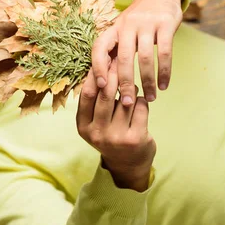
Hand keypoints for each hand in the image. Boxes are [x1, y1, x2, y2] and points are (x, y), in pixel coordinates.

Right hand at [77, 65, 155, 191]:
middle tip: (121, 61)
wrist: (127, 164)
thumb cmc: (110, 134)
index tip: (103, 60)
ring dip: (131, 89)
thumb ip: (95, 100)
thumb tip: (99, 65)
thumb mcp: (95, 122)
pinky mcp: (136, 138)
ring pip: (126, 99)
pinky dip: (141, 101)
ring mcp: (117, 137)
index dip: (95, 74)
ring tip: (131, 89)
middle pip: (106, 94)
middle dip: (114, 74)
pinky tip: (139, 104)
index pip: (87, 94)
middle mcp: (97, 133)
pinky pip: (140, 107)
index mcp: (83, 127)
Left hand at [92, 0, 183, 105]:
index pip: (99, 47)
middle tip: (127, 103)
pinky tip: (164, 85)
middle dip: (125, 83)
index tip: (102, 87)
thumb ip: (114, 53)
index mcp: (113, 28)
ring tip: (151, 98)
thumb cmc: (137, 22)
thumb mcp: (121, 32)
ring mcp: (147, 23)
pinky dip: (164, 72)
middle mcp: (127, 25)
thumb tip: (102, 84)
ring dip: (147, 81)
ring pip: (145, 57)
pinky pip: (165, 52)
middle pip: (123, 57)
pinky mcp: (165, 24)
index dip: (97, 67)